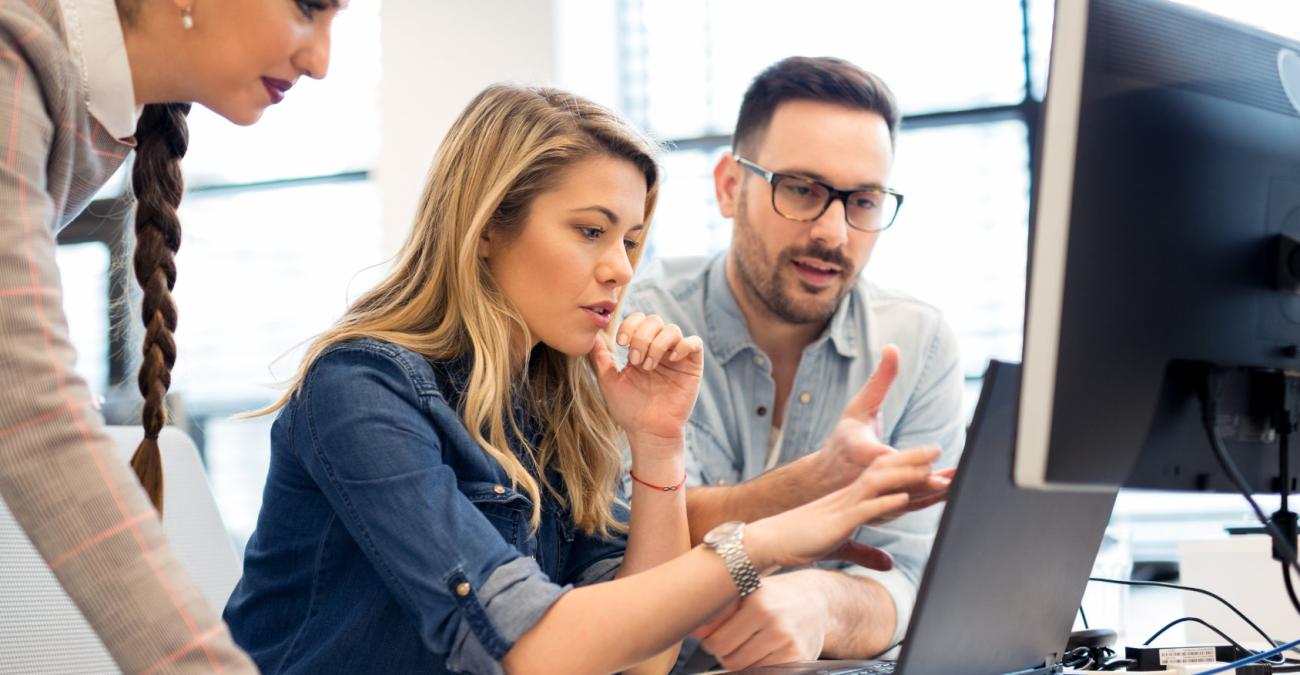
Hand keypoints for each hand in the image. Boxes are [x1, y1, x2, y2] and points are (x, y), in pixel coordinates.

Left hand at [587, 313, 703, 445]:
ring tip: (648, 366)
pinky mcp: (693, 366)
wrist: (648, 431)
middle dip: (641, 337)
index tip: (621, 343)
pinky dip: (682, 346)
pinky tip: (671, 360)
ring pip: (672, 329)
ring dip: (657, 344)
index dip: (630, 325)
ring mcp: (676, 357)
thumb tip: (593, 335)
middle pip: (654, 320)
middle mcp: (659, 349)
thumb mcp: (609, 380)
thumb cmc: (629, 410)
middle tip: (635, 360)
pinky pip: (694, 343)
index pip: (638, 320)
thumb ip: (602, 357)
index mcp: (640, 349)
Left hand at [693, 571, 828, 670]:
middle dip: (726, 654)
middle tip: (733, 642)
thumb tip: (694, 631)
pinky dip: (759, 668)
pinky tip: (763, 653)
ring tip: (750, 645)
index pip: (717, 642)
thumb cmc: (773, 595)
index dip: (711, 642)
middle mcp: (775, 623)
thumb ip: (719, 611)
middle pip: (730, 660)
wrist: (815, 600)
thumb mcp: (746, 592)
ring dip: (742, 662)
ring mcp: (789, 643)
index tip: (715, 636)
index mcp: (758, 603)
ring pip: (746, 670)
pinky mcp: (799, 659)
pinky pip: (765, 673)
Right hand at [745, 447, 938, 571]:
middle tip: (939, 447)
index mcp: (852, 498)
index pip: (884, 476)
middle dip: (913, 459)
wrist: (770, 540)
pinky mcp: (838, 522)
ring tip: (931, 468)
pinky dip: (885, 502)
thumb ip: (867, 553)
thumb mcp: (840, 546)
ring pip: (879, 484)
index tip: (934, 461)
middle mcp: (849, 495)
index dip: (908, 467)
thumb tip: (889, 564)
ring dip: (906, 475)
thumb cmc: (802, 542)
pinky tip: (903, 498)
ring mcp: (844, 506)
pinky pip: (864, 509)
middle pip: (885, 470)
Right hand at [809, 345, 951, 513]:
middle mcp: (869, 478)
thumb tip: (893, 348)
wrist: (822, 480)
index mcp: (862, 453)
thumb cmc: (844, 440)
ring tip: (959, 486)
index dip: (912, 457)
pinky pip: (910, 507)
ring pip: (910, 498)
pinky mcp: (885, 510)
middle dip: (930, 479)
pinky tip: (950, 495)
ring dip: (935, 494)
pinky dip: (930, 502)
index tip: (934, 451)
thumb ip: (880, 380)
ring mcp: (878, 498)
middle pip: (903, 480)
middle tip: (957, 475)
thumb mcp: (858, 407)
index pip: (890, 456)